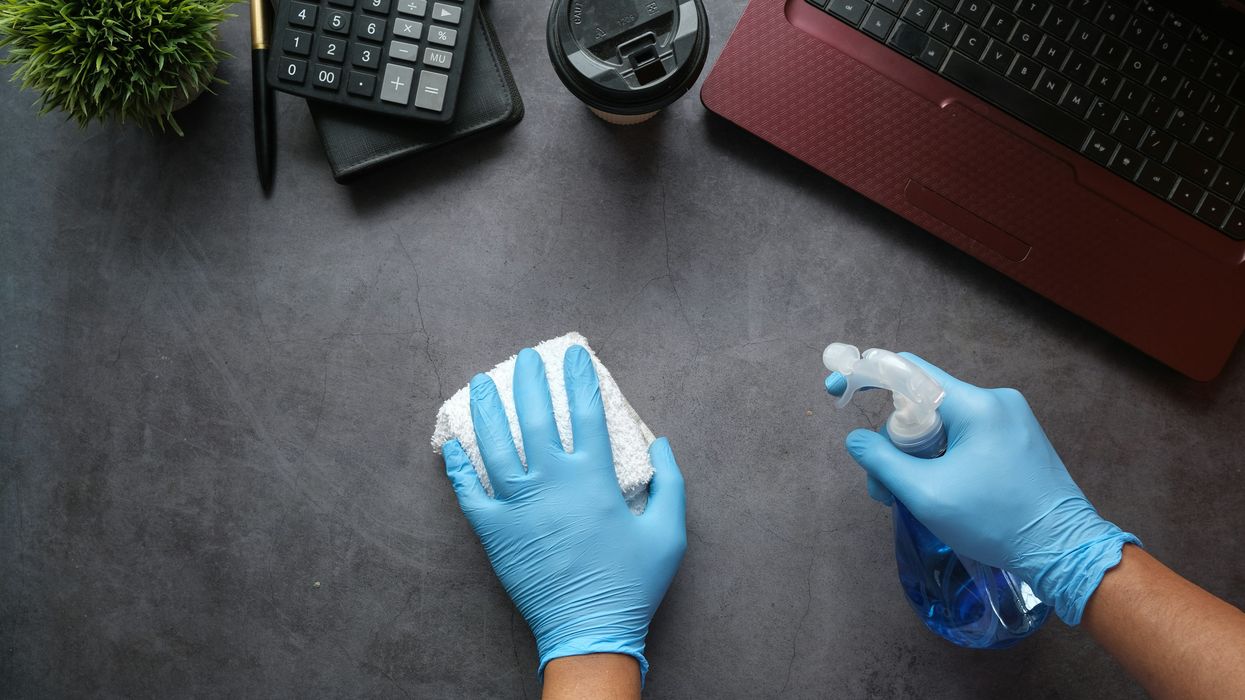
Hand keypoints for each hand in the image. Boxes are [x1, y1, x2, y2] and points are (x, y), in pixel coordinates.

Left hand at [443, 345, 686, 679]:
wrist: (589, 631)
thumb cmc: (632, 584)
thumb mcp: (669, 533)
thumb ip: (670, 484)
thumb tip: (661, 444)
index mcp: (594, 479)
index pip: (587, 412)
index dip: (580, 378)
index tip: (573, 354)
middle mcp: (552, 483)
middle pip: (536, 417)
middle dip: (529, 380)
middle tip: (524, 358)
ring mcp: (518, 506)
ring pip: (495, 445)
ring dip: (487, 410)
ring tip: (481, 383)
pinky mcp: (494, 532)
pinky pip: (469, 493)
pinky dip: (458, 467)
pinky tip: (452, 445)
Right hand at [827, 354, 1138, 624]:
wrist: (1064, 551)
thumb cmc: (995, 523)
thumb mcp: (927, 494)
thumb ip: (882, 461)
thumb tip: (855, 440)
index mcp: (976, 405)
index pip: (909, 371)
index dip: (866, 375)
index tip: (837, 388)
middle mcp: (995, 401)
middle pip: (923, 404)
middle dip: (894, 441)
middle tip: (883, 487)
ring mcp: (1011, 419)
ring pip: (943, 424)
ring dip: (918, 455)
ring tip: (910, 498)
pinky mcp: (1018, 439)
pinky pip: (965, 436)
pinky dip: (942, 458)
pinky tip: (939, 490)